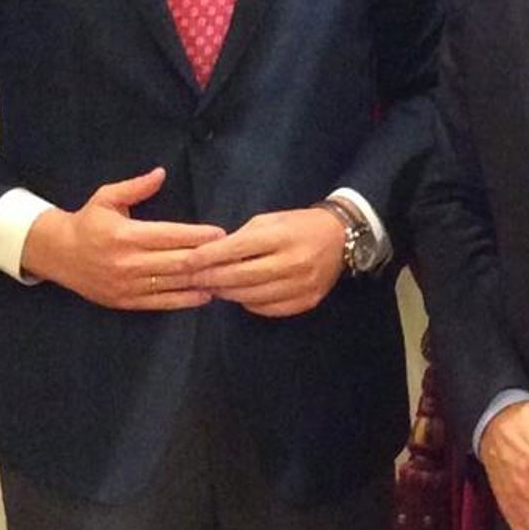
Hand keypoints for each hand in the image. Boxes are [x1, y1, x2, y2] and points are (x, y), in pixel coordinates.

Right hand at [20, 167, 221, 309]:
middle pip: (178, 262)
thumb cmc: (87, 222)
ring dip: (202, 280)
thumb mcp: (107, 197)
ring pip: (174, 284)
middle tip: (231, 254)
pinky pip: (163, 303)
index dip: (198, 235)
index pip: (171, 235)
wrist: (58, 254)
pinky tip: (205, 294)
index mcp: (126, 235)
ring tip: (226, 274)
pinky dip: (187, 300)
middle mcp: (128, 262)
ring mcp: (128, 285)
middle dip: (207, 258)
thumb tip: (161, 173)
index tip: (220, 233)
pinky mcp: (127, 301)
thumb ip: (136, 187)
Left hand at [188, 207, 346, 317]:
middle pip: (241, 277)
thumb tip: (209, 255)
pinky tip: (240, 296)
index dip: (209, 256)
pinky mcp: (306, 301)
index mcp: (281, 236)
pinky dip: (249, 304)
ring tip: (213, 288)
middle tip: (193, 279)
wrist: (341, 238)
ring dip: (227, 293)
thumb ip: (241, 238)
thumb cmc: (298, 225)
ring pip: (252, 297)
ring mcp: (301, 285)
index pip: (237, 249)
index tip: (187, 261)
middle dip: (212, 278)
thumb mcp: (269, 220)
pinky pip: (269, 309)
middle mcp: (293, 262)